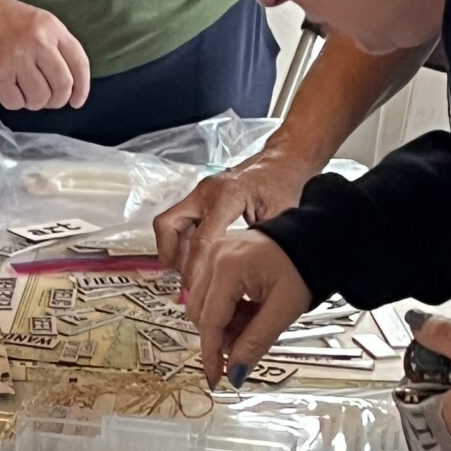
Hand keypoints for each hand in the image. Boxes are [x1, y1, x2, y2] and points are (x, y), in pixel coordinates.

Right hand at [0, 0, 91, 112]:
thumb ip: (53, 45)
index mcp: (50, 27)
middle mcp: (37, 43)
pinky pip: (16, 103)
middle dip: (58, 99)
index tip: (77, 100)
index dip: (82, 87)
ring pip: (40, 98)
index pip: (79, 63)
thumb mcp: (34, 19)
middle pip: (63, 86)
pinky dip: (13, 101)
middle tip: (48, 99)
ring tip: (22, 89)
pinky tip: (6, 87)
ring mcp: (17, 60)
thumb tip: (66, 81)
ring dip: (33, 101)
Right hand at [155, 148, 324, 289]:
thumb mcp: (277, 218)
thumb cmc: (283, 184)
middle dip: (170, 255)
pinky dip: (182, 240)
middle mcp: (205, 192)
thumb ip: (256, 245)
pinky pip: (180, 221)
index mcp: (226, 197)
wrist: (282, 161)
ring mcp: (199, 192)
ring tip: (189, 272)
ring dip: (173, 248)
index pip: (200, 239)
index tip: (194, 289)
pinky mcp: (200, 196)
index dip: (194, 268)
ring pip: (168, 223)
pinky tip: (196, 258)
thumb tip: (239, 274)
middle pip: (167, 225)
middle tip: (184, 278)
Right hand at [184, 229, 312, 386]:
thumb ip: (256, 343)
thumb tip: (236, 373)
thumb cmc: (304, 267)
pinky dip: (224, 309)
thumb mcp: (283, 310)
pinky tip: (247, 311)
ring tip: (251, 324)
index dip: (212, 355)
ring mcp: (213, 254)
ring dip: (221, 324)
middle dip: (219, 337)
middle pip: (199, 313)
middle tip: (243, 348)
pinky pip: (208, 291)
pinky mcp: (217, 256)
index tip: (216, 377)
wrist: (314, 241)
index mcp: (229, 267)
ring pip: (200, 303)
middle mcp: (214, 257)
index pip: (210, 321)